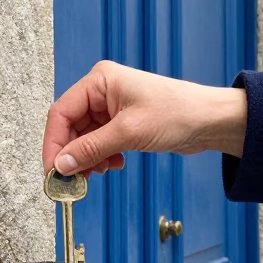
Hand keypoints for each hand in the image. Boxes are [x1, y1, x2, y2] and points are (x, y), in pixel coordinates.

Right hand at [42, 61, 247, 175]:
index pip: (61, 112)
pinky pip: (100, 142)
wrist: (211, 121)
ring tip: (97, 174)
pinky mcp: (122, 122)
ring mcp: (112, 107)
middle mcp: (102, 91)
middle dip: (71, 155)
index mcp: (100, 81)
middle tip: (71, 181)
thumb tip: (61, 165)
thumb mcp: (129, 133)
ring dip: (87, 158)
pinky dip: (101, 157)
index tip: (51, 171)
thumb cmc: (178, 113)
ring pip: (84, 138)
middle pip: (70, 126)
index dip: (53, 144)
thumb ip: (91, 149)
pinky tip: (114, 165)